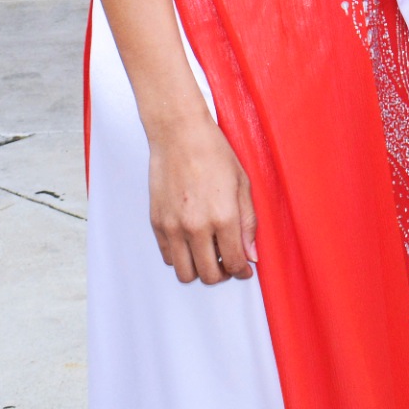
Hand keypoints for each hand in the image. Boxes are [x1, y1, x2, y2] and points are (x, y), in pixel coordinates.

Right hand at [147, 112, 258, 285]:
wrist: (179, 133)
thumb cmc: (213, 152)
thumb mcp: (242, 183)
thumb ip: (248, 222)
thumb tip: (251, 255)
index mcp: (224, 216)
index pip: (234, 262)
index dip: (242, 270)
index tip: (244, 269)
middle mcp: (197, 226)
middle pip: (210, 275)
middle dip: (223, 274)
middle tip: (228, 263)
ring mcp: (174, 227)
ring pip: (185, 273)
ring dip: (199, 270)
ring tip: (208, 255)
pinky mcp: (158, 223)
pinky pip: (168, 257)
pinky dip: (181, 257)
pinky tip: (191, 241)